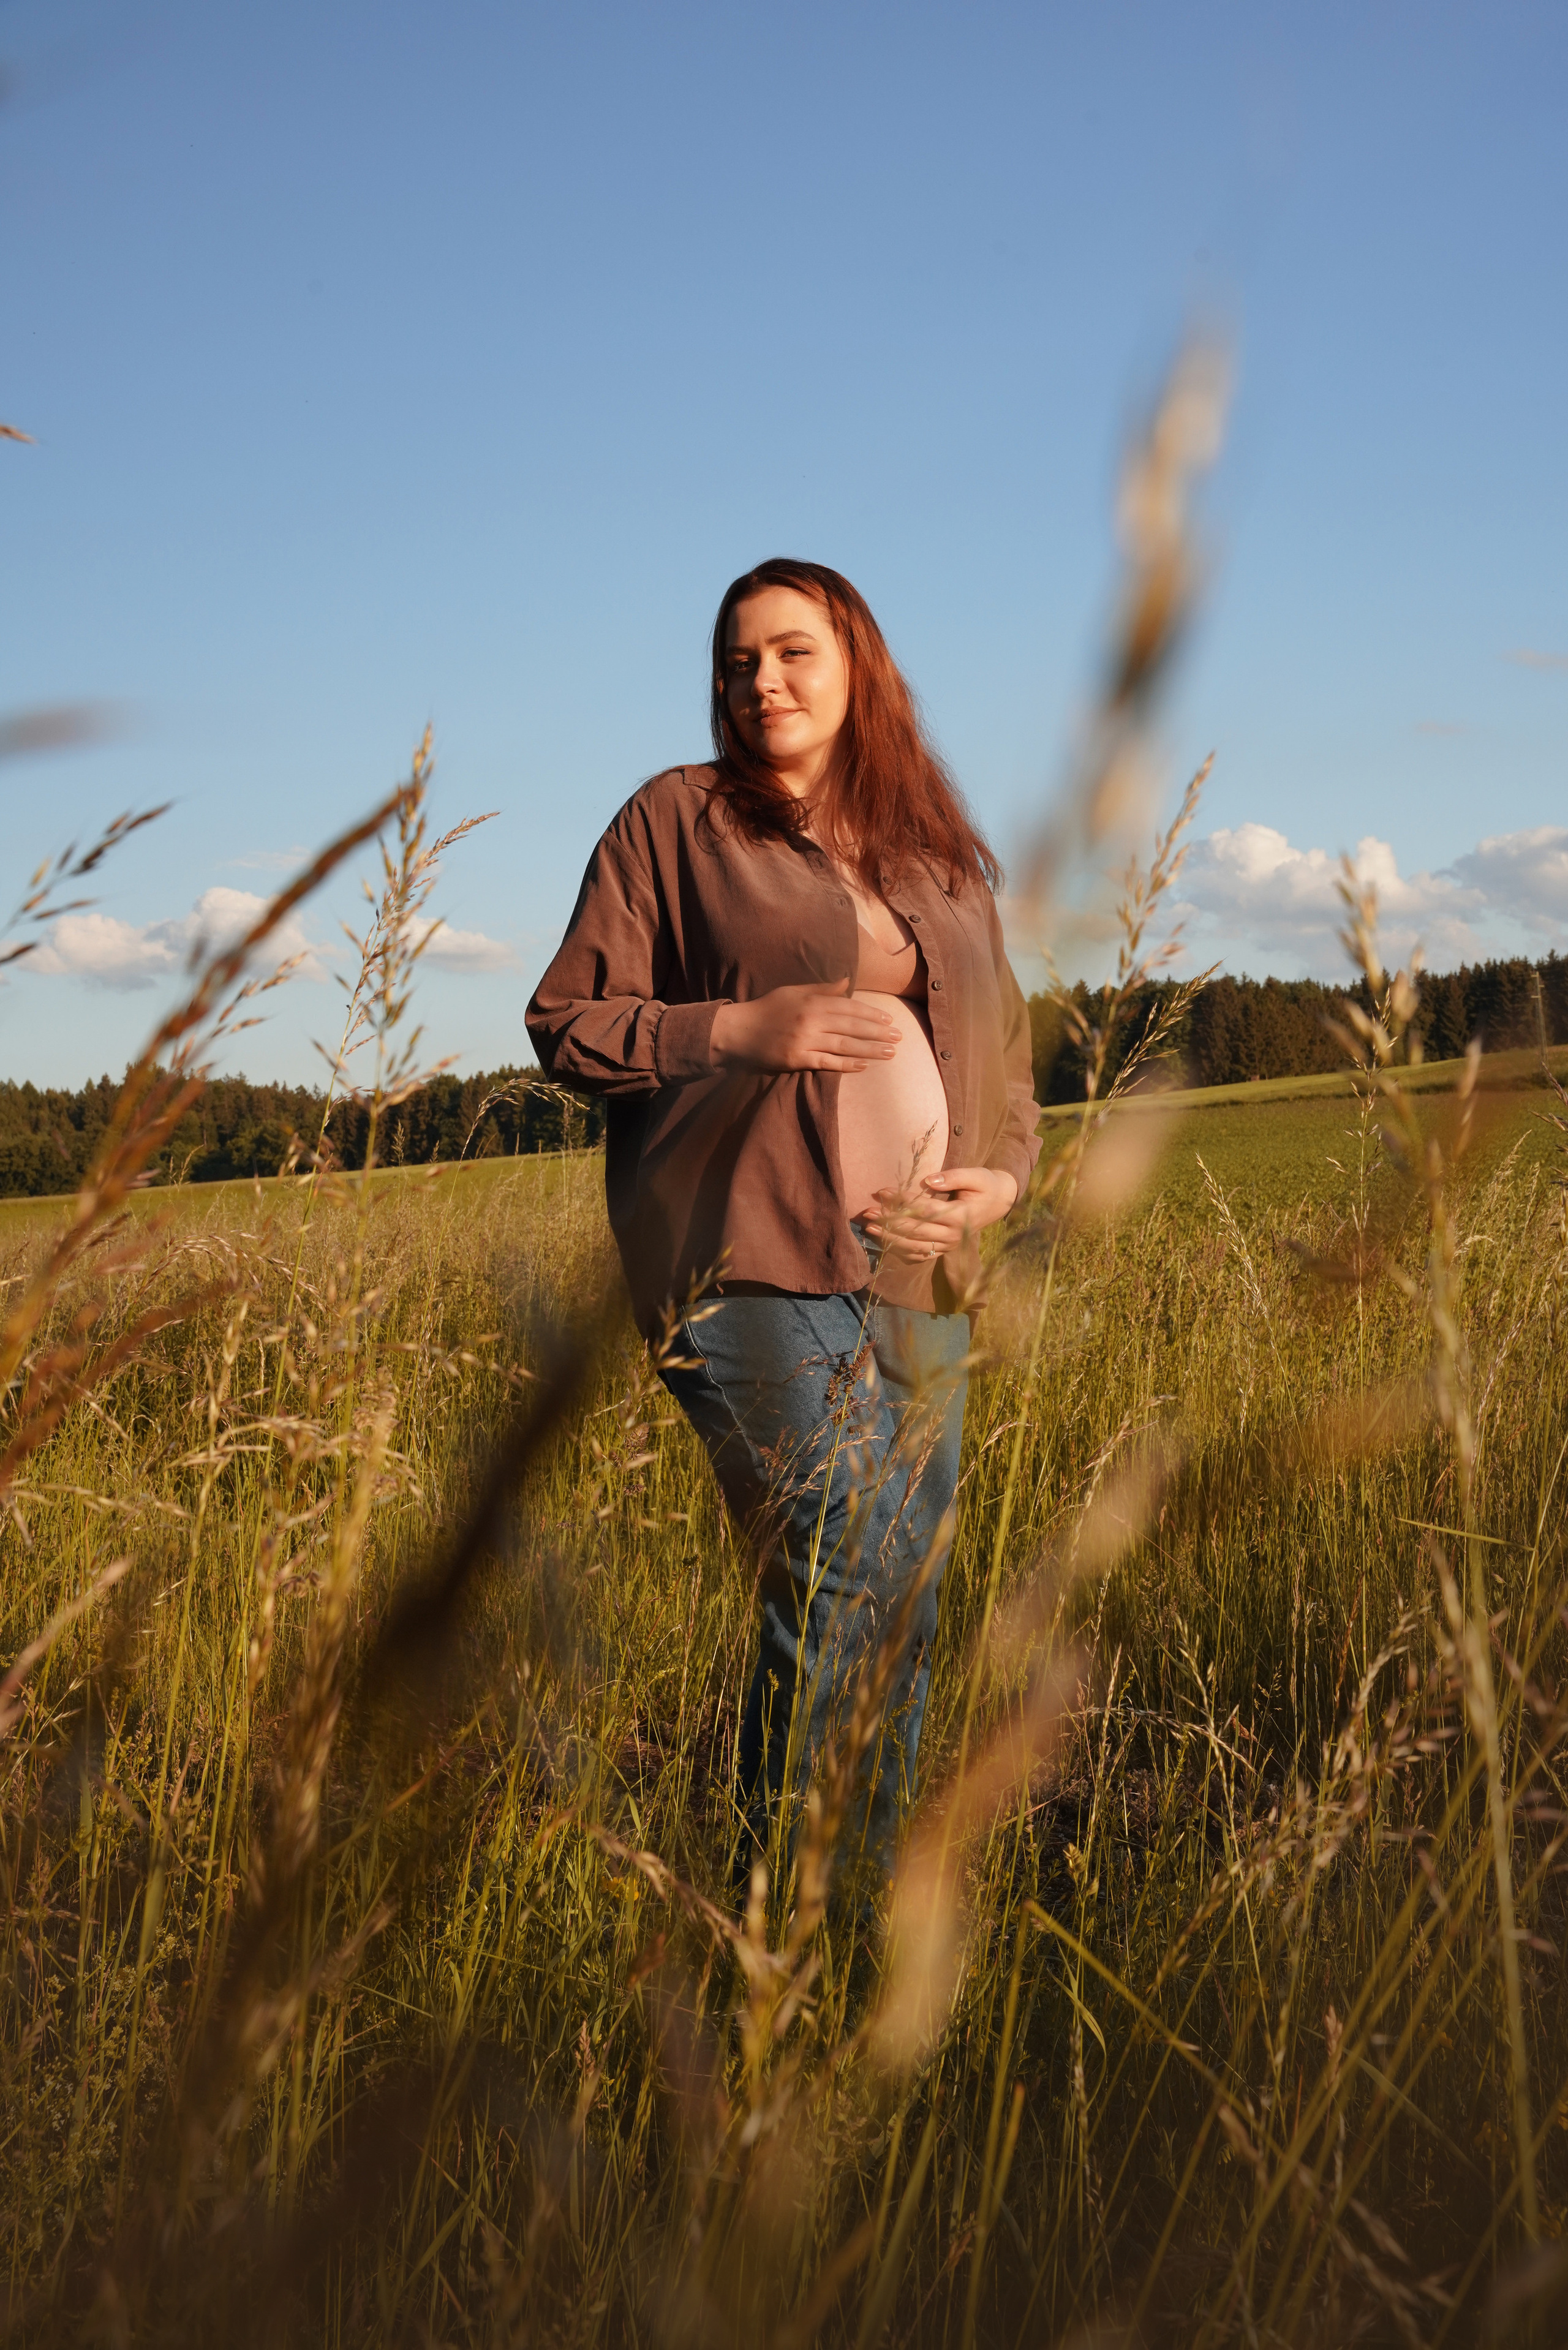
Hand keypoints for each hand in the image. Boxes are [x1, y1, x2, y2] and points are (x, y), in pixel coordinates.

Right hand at [710, 984, 899, 1074]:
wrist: (737, 1032)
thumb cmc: (766, 1009)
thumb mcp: (793, 992)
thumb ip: (821, 989)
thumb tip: (847, 982)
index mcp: (811, 1002)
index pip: (849, 1008)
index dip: (871, 1015)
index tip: (889, 1021)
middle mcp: (811, 1020)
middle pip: (852, 1027)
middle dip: (878, 1033)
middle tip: (898, 1039)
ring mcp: (804, 1041)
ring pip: (845, 1046)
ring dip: (870, 1050)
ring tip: (889, 1054)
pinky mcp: (797, 1059)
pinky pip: (828, 1063)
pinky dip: (847, 1065)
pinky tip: (864, 1066)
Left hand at [861, 1165, 1018, 1263]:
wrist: (1000, 1202)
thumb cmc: (985, 1185)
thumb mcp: (975, 1175)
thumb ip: (952, 1177)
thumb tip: (928, 1181)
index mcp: (960, 1216)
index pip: (924, 1209)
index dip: (901, 1201)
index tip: (881, 1191)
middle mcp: (953, 1235)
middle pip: (915, 1230)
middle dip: (889, 1221)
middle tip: (867, 1212)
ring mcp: (948, 1245)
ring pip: (914, 1246)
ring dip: (890, 1238)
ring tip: (869, 1228)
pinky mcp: (945, 1249)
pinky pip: (920, 1255)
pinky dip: (901, 1250)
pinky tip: (885, 1242)